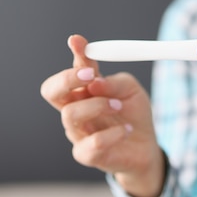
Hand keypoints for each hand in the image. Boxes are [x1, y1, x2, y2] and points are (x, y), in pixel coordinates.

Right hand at [40, 35, 164, 196]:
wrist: (145, 146)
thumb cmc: (133, 113)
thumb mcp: (130, 89)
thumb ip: (114, 82)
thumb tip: (95, 82)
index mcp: (83, 90)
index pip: (71, 69)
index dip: (73, 54)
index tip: (77, 41)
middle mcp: (75, 109)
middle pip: (52, 91)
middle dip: (68, 78)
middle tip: (92, 75)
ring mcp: (78, 132)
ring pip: (70, 114)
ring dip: (98, 105)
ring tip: (119, 105)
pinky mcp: (87, 154)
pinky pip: (92, 144)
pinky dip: (112, 134)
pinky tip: (127, 130)